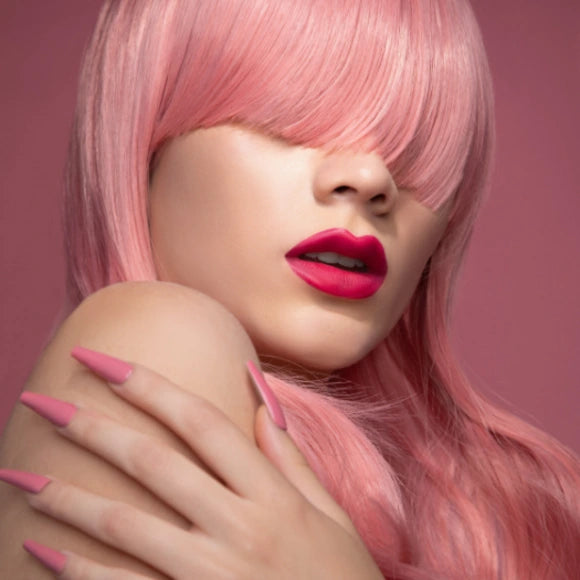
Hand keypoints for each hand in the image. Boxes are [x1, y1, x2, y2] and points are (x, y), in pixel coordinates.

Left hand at [1, 348, 382, 578]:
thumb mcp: (330, 513)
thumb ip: (290, 454)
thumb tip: (257, 391)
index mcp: (272, 494)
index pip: (201, 422)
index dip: (150, 385)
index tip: (105, 362)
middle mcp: (239, 527)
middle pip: (154, 463)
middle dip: (93, 427)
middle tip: (44, 402)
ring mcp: (212, 575)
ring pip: (126, 525)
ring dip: (68, 498)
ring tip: (20, 476)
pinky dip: (76, 570)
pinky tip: (39, 550)